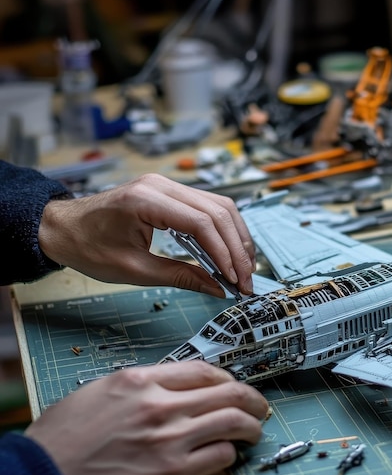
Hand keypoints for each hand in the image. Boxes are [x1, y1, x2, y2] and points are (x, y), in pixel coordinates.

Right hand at [26, 361, 267, 474]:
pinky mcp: (173, 473)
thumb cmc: (66, 436)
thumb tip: (174, 389)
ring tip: (254, 431)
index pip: (203, 371)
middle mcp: (161, 405)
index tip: (234, 385)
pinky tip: (227, 454)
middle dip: (252, 398)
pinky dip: (229, 453)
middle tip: (260, 406)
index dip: (227, 377)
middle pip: (228, 392)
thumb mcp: (102, 391)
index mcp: (143, 380)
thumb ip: (142, 386)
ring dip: (251, 426)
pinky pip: (219, 456)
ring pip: (232, 422)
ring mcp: (170, 439)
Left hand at [38, 173, 255, 296]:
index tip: (235, 280)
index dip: (225, 254)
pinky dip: (224, 231)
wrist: (62, 228)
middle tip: (246, 279)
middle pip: (218, 211)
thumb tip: (218, 289)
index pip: (202, 223)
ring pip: (220, 206)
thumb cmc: (89, 248)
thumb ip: (181, 277)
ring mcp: (167, 185)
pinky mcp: (170, 192)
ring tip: (244, 268)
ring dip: (236, 238)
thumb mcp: (135, 270)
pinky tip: (230, 252)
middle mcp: (161, 185)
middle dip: (237, 248)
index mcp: (147, 200)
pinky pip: (208, 207)